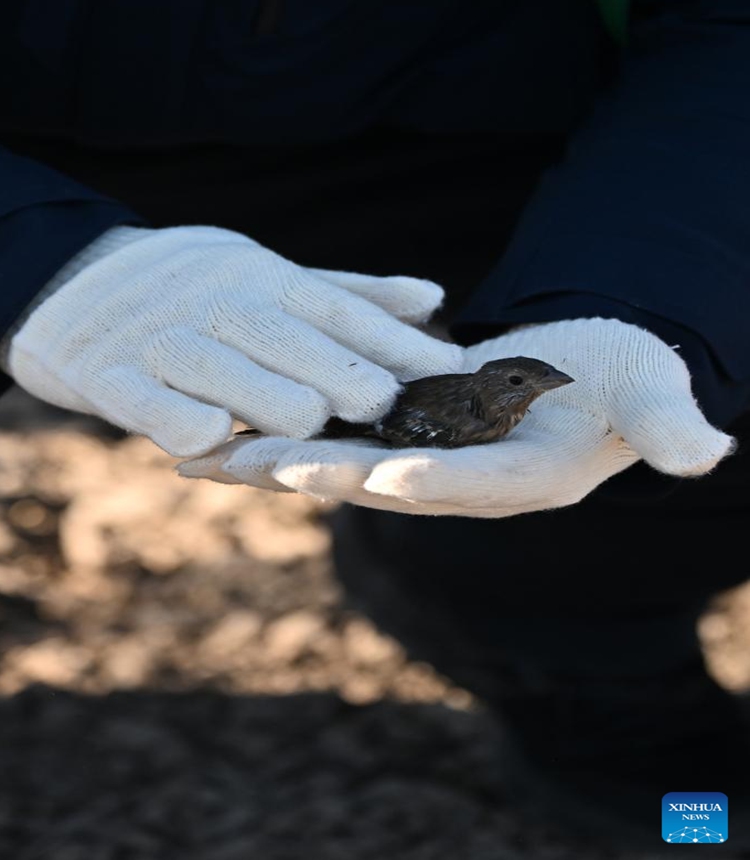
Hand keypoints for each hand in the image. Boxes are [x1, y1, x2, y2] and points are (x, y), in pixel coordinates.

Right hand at [8, 226, 460, 455]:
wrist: (78, 283)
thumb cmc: (200, 286)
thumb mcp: (274, 276)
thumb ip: (352, 295)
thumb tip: (434, 298)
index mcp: (265, 278)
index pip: (345, 313)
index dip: (399, 344)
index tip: (451, 371)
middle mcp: (222, 305)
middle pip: (300, 351)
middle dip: (351, 384)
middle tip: (388, 408)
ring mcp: (168, 342)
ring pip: (241, 383)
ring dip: (282, 408)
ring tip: (314, 425)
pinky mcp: (114, 379)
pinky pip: (164, 413)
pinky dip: (194, 428)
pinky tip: (216, 438)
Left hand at [177, 318, 735, 516]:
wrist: (587, 370)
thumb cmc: (627, 379)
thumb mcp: (654, 394)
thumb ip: (669, 424)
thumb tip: (707, 451)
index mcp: (525, 476)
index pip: (475, 482)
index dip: (436, 479)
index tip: (387, 475)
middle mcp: (464, 478)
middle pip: (383, 479)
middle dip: (319, 471)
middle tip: (250, 463)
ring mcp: (427, 455)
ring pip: (342, 458)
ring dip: (277, 455)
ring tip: (203, 449)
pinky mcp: (401, 427)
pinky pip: (336, 429)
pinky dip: (285, 424)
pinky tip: (228, 419)